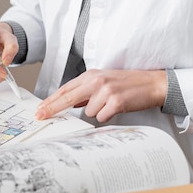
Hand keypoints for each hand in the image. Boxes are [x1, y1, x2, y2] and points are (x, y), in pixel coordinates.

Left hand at [36, 69, 167, 122]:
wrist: (152, 83)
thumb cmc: (128, 84)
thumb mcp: (103, 82)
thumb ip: (86, 91)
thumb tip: (70, 103)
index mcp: (91, 75)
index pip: (65, 89)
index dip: (51, 100)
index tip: (40, 109)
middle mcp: (96, 81)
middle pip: (67, 97)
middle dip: (52, 108)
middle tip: (40, 116)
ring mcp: (106, 91)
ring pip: (87, 111)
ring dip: (97, 112)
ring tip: (111, 104)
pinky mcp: (115, 102)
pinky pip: (101, 117)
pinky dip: (107, 116)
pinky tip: (116, 108)